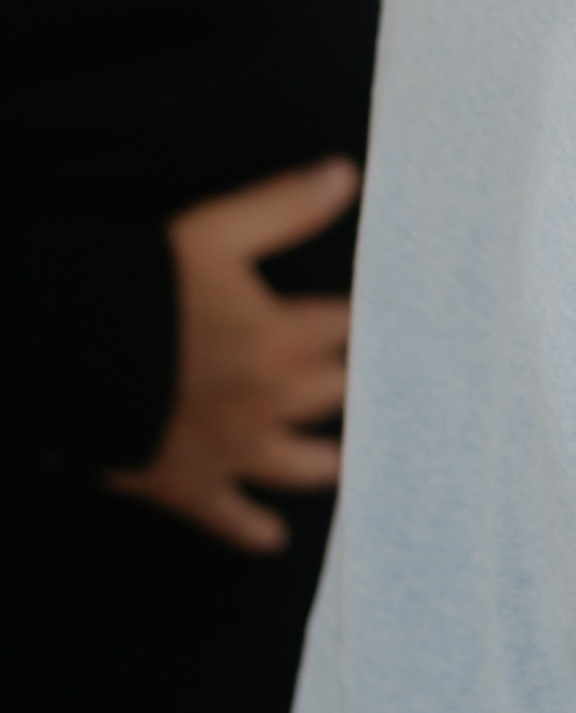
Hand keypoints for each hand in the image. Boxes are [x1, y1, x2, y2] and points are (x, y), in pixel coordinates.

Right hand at [105, 157, 358, 551]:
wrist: (65, 358)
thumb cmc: (139, 290)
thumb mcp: (213, 233)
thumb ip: (283, 207)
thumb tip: (345, 174)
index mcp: (282, 337)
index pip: (343, 326)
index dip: (352, 318)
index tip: (374, 317)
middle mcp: (270, 400)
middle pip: (333, 393)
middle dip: (342, 381)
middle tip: (363, 380)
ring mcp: (233, 449)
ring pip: (304, 464)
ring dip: (322, 459)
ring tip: (339, 457)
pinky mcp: (191, 487)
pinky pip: (231, 519)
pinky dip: (251, 529)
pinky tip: (272, 538)